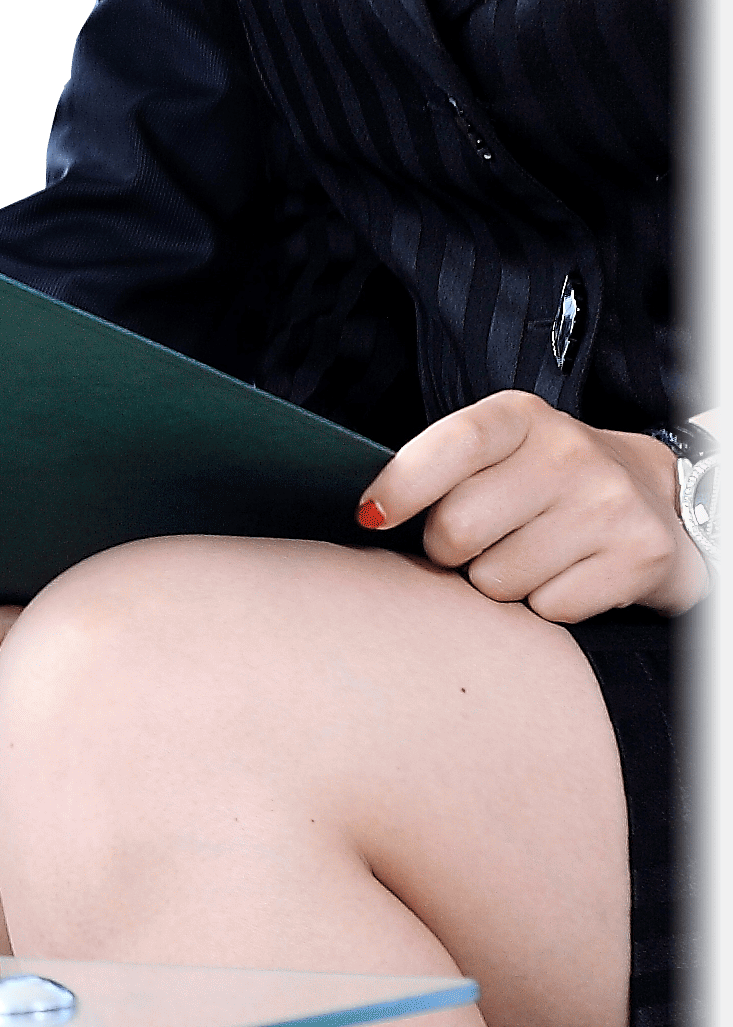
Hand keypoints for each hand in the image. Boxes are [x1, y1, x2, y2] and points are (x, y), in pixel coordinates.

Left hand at [364, 391, 706, 620]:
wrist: (657, 499)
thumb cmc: (547, 478)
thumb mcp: (498, 451)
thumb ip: (439, 469)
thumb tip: (368, 514)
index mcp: (520, 418)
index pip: (452, 445)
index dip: (402, 486)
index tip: (371, 517)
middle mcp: (569, 453)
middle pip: (459, 528)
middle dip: (448, 550)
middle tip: (476, 541)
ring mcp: (609, 504)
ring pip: (497, 579)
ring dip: (498, 581)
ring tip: (531, 553)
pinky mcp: (639, 556)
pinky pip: (548, 609)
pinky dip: (546, 604)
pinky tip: (568, 573)